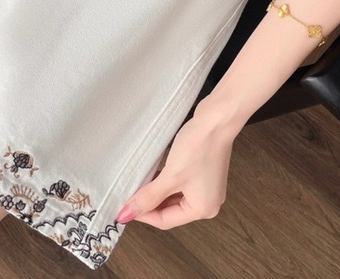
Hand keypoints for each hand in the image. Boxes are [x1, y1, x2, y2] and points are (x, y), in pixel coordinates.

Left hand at [115, 115, 235, 228]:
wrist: (216, 120)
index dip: (143, 215)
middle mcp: (208, 202)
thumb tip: (128, 214)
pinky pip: (179, 183)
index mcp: (203, 209)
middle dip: (149, 203)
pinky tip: (151, 174)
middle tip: (128, 194)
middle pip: (170, 210)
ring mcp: (206, 186)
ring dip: (155, 192)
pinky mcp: (202, 171)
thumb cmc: (198, 148)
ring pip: (173, 196)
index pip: (165, 220)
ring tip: (136, 184)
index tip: (123, 207)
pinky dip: (164, 182)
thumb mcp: (170, 176)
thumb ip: (148, 196)